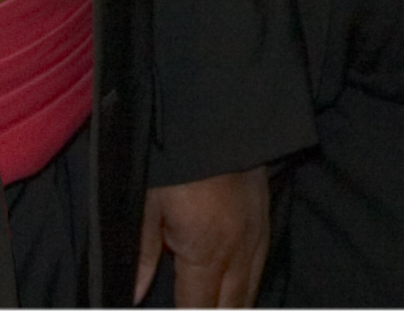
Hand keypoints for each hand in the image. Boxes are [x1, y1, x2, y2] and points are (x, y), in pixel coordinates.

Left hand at [135, 167, 269, 305]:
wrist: (217, 113)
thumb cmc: (176, 160)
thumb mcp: (148, 204)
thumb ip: (143, 254)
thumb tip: (137, 295)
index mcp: (207, 252)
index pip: (199, 310)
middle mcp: (239, 251)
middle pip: (231, 307)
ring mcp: (258, 235)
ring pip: (251, 290)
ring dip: (236, 307)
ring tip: (221, 310)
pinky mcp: (266, 217)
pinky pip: (262, 265)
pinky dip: (249, 286)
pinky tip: (240, 293)